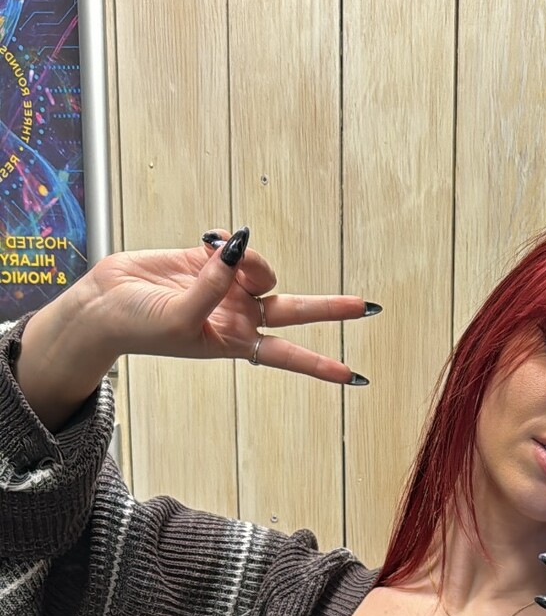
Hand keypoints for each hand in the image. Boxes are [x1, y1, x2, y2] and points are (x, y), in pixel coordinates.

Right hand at [81, 226, 376, 385]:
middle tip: (367, 308)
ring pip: (262, 267)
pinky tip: (205, 241)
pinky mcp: (209, 259)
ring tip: (214, 254)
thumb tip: (240, 247)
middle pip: (296, 311)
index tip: (353, 376)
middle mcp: (239, 316)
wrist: (107, 305)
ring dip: (248, 258)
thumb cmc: (142, 327)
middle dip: (330, 308)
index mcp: (237, 343)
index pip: (288, 356)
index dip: (321, 365)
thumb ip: (216, 284)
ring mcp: (227, 287)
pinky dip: (225, 239)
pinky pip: (234, 243)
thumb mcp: (183, 317)